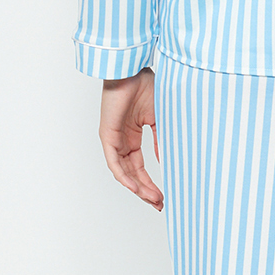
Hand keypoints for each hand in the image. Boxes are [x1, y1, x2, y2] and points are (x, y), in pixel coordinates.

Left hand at [99, 68, 162, 207]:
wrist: (133, 70)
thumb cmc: (146, 86)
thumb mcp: (160, 119)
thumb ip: (162, 140)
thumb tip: (167, 161)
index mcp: (133, 136)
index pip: (140, 167)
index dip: (151, 182)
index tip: (164, 195)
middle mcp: (122, 141)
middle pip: (133, 174)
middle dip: (146, 191)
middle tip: (159, 204)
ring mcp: (114, 139)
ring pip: (124, 172)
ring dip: (138, 188)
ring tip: (153, 199)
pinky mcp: (107, 136)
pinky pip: (114, 163)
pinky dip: (125, 176)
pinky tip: (136, 188)